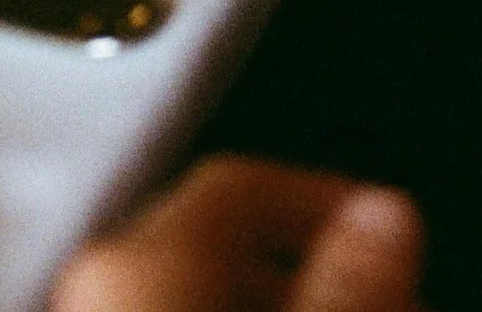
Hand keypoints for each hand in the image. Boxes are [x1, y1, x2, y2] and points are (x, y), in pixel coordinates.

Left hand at [55, 161, 425, 311]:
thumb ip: (352, 277)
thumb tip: (384, 215)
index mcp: (139, 258)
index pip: (240, 181)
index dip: (325, 197)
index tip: (385, 226)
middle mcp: (96, 288)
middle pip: (219, 248)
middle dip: (312, 267)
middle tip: (385, 295)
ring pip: (196, 297)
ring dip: (282, 301)